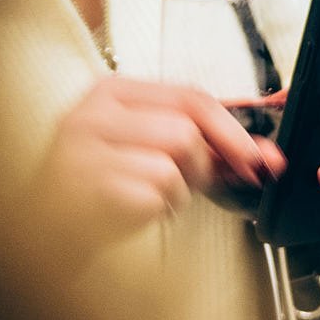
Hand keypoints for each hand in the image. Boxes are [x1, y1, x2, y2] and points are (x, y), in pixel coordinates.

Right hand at [30, 77, 282, 248]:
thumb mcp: (154, 152)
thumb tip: (265, 154)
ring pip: (176, 160)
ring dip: (180, 188)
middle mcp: (96, 113)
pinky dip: (161, 208)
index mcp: (113, 93)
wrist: (53, 226)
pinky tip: (137, 207)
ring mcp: (91, 147)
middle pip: (187, 129)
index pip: (191, 96)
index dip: (233, 130)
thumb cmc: (107, 187)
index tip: (258, 156)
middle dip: (205, 163)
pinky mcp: (95, 183)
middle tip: (195, 181)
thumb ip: (207, 146)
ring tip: (153, 193)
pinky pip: (159, 193)